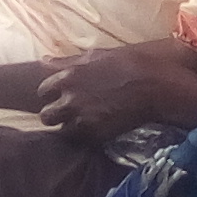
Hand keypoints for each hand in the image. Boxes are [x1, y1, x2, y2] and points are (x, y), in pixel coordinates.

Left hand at [35, 41, 196, 141]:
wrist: (154, 85)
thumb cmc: (129, 64)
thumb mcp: (97, 56)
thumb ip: (68, 61)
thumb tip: (45, 60)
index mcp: (68, 77)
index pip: (42, 90)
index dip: (51, 93)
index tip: (61, 95)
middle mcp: (69, 99)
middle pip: (46, 115)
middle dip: (54, 114)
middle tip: (68, 112)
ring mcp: (81, 119)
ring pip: (59, 130)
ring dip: (67, 127)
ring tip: (81, 123)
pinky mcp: (95, 135)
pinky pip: (79, 141)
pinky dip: (84, 137)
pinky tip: (95, 129)